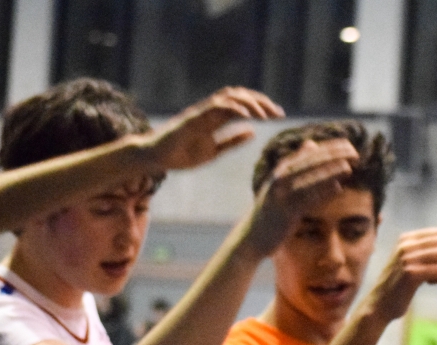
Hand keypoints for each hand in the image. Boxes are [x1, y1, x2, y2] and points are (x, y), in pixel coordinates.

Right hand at [146, 87, 283, 170]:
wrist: (157, 157)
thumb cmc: (181, 154)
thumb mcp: (214, 151)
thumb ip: (232, 141)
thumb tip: (253, 131)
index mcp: (216, 118)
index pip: (243, 105)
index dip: (262, 107)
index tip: (278, 115)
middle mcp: (210, 110)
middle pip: (240, 96)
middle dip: (262, 101)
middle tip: (279, 113)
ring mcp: (202, 111)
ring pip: (230, 96)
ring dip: (251, 102)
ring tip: (267, 114)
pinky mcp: (194, 117)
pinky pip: (216, 106)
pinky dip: (234, 107)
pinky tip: (249, 115)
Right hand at [247, 138, 362, 255]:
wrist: (251, 236)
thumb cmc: (272, 209)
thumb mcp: (281, 183)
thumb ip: (296, 164)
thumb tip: (312, 143)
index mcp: (281, 170)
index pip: (309, 153)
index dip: (330, 147)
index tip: (349, 144)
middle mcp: (280, 179)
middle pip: (311, 162)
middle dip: (333, 156)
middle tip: (355, 152)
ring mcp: (282, 195)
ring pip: (310, 179)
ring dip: (330, 172)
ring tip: (349, 167)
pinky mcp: (286, 212)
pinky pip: (308, 200)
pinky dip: (323, 193)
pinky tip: (338, 188)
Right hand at [363, 228, 436, 321]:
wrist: (379, 304)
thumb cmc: (399, 283)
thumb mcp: (413, 260)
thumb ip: (431, 246)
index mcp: (405, 238)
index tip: (430, 263)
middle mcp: (405, 245)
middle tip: (433, 272)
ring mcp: (406, 258)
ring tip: (429, 278)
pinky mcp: (410, 273)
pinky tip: (427, 284)